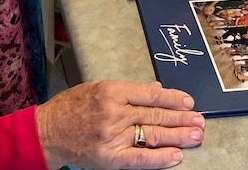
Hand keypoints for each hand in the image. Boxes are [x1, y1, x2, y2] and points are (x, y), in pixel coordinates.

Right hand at [35, 80, 204, 169]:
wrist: (46, 132)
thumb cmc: (70, 107)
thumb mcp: (97, 88)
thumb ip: (127, 90)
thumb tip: (156, 90)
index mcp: (111, 91)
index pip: (151, 95)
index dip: (173, 98)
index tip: (188, 102)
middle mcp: (114, 113)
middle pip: (156, 115)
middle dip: (181, 118)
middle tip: (200, 120)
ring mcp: (112, 136)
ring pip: (152, 135)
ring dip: (178, 136)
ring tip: (195, 135)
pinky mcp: (109, 158)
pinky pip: (140, 159)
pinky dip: (160, 158)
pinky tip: (176, 155)